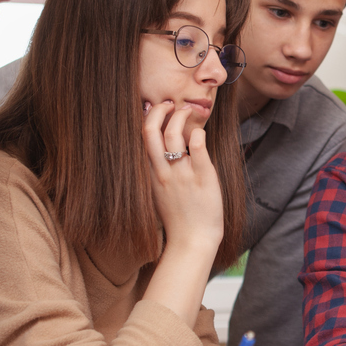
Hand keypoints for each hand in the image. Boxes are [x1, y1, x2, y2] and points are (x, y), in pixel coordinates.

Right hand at [141, 101, 222, 253]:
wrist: (192, 241)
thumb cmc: (178, 218)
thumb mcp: (159, 193)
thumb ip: (157, 172)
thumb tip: (162, 150)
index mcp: (150, 175)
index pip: (141, 138)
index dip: (147, 118)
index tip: (154, 109)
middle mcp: (163, 171)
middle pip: (152, 131)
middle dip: (159, 110)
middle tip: (169, 104)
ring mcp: (182, 173)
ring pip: (174, 135)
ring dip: (181, 117)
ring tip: (188, 112)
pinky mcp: (203, 176)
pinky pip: (198, 147)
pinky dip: (198, 134)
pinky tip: (201, 132)